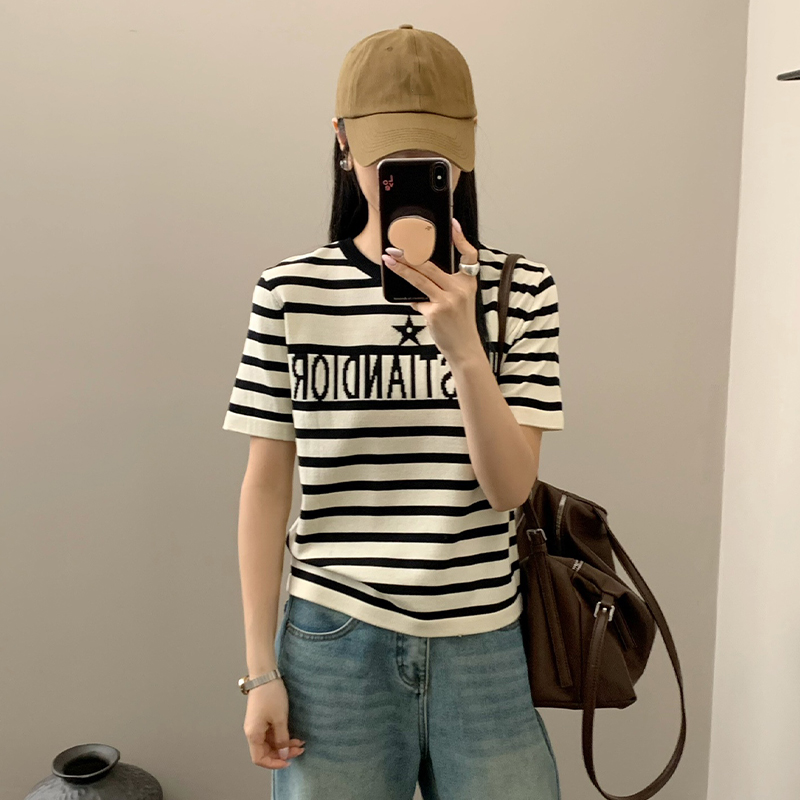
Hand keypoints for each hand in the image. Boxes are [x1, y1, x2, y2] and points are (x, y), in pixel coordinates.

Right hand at [243, 678, 305, 769]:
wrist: (265, 675)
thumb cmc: (271, 696)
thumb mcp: (279, 719)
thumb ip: (282, 739)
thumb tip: (283, 754)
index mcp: (253, 734)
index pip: (259, 759)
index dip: (273, 763)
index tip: (288, 761)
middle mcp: (253, 732)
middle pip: (266, 751)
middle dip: (283, 753)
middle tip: (299, 750)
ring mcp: (257, 725)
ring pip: (271, 743)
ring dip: (285, 744)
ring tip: (300, 743)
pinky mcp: (262, 719)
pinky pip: (272, 733)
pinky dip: (283, 736)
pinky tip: (294, 735)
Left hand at [382, 218, 483, 365]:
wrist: (464, 348)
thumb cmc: (460, 323)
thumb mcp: (460, 299)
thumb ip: (446, 285)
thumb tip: (419, 273)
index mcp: (468, 282)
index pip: (469, 255)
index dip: (461, 238)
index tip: (452, 224)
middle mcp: (460, 289)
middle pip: (431, 265)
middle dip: (410, 254)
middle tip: (395, 247)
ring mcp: (448, 300)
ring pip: (419, 279)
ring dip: (401, 268)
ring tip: (388, 260)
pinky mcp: (435, 312)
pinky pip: (417, 300)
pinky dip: (413, 301)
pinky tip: (412, 302)